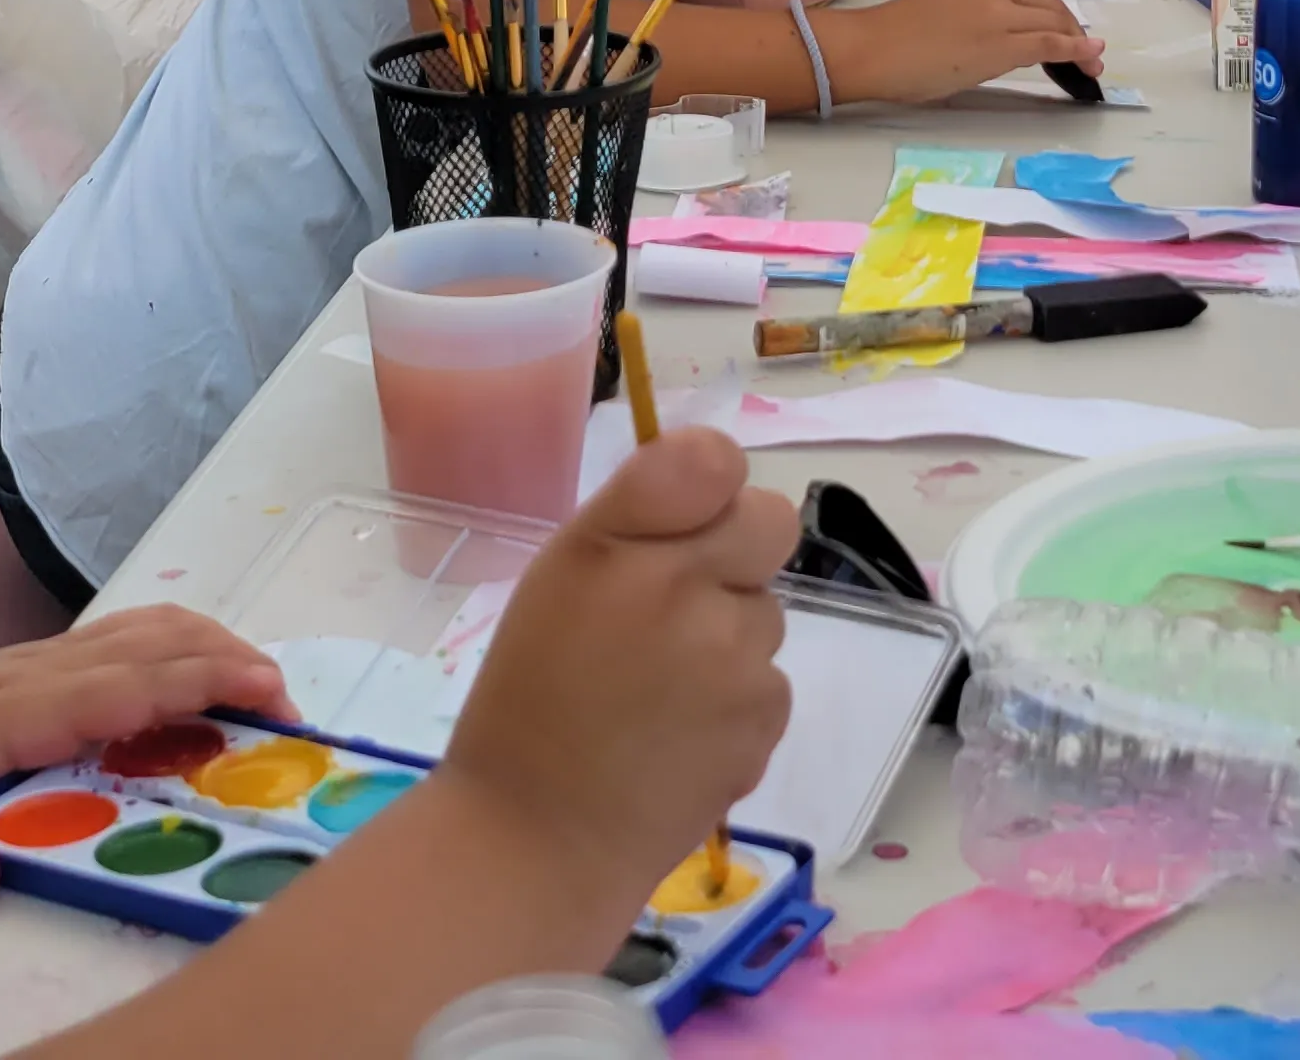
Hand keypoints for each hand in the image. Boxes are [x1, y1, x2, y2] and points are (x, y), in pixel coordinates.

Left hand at [0, 609, 290, 903]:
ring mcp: (37, 662)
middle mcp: (39, 671)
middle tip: (287, 705)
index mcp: (18, 707)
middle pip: (154, 641)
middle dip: (229, 658)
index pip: (130, 683)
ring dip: (209, 644)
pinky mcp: (32, 668)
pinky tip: (192, 670)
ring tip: (260, 684)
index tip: (267, 692)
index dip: (203, 681)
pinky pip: (122, 639)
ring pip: (143, 629)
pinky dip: (176, 644)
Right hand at [442, 431, 797, 926]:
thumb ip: (638, 526)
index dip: (712, 483)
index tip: (690, 515)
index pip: (711, 459)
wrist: (536, 841)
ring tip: (661, 695)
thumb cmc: (530, 704)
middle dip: (738, 553)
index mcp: (613, 542)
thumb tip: (716, 492)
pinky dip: (738, 705)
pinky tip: (682, 739)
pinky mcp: (763, 717)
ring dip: (730, 638)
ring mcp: (732, 654)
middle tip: (683, 604)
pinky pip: (769, 681)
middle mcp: (681, 585)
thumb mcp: (558, 584)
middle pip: (769, 522)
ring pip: (765, 612)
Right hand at [843, 0, 1098, 102]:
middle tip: (1086, 51)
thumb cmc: (904, 32)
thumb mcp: (955, 3)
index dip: (1055, 13)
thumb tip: (1027, 37)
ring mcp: (1001, 10)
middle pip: (1049, 4)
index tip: (1067, 31)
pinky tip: (1089, 57)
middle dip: (1071, 28)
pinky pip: (1051, 44)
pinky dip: (1076, 50)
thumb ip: (992, 10)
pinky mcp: (1003, 42)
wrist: (876, 50)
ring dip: (1077, 44)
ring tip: (1090, 62)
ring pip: (1054, 24)